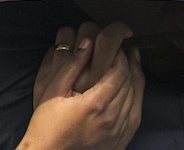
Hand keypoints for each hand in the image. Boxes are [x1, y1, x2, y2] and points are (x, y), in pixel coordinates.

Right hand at [17, 24, 142, 149]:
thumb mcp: (54, 90)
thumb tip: (87, 43)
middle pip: (130, 83)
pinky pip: (135, 115)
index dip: (121, 56)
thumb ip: (72, 64)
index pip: (120, 72)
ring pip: (136, 98)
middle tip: (125, 53)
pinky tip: (131, 89)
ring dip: (134, 79)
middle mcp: (111, 119)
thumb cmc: (47, 124)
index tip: (117, 48)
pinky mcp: (119, 141)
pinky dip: (136, 98)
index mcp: (96, 104)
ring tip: (130, 65)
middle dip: (129, 64)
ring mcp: (117, 132)